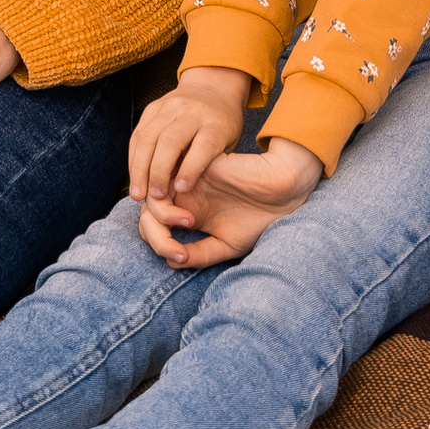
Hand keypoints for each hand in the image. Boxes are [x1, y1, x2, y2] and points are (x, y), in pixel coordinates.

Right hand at [128, 68, 250, 222]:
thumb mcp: (228, 144)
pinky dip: (134, 158)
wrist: (212, 88)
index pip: (203, 145)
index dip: (191, 168)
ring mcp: (169, 107)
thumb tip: (186, 195)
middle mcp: (191, 111)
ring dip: (140, 168)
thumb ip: (211, 165)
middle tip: (154, 197)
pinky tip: (135, 177)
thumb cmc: (222, 126)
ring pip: (148, 137)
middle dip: (159, 171)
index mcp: (216, 123)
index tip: (181, 190)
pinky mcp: (153, 108)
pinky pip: (138, 134)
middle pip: (171, 140)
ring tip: (138, 194)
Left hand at [139, 137, 321, 269]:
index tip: (181, 257)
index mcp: (189, 215)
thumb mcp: (226, 246)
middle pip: (147, 216)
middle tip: (178, 251)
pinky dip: (167, 202)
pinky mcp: (191, 167)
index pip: (156, 229)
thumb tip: (168, 261)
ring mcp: (186, 182)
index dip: (159, 246)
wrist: (282, 193)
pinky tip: (190, 217)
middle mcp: (183, 199)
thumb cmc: (259, 220)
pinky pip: (164, 181)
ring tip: (189, 225)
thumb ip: (199, 254)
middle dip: (155, 237)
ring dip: (161, 219)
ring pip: (151, 199)